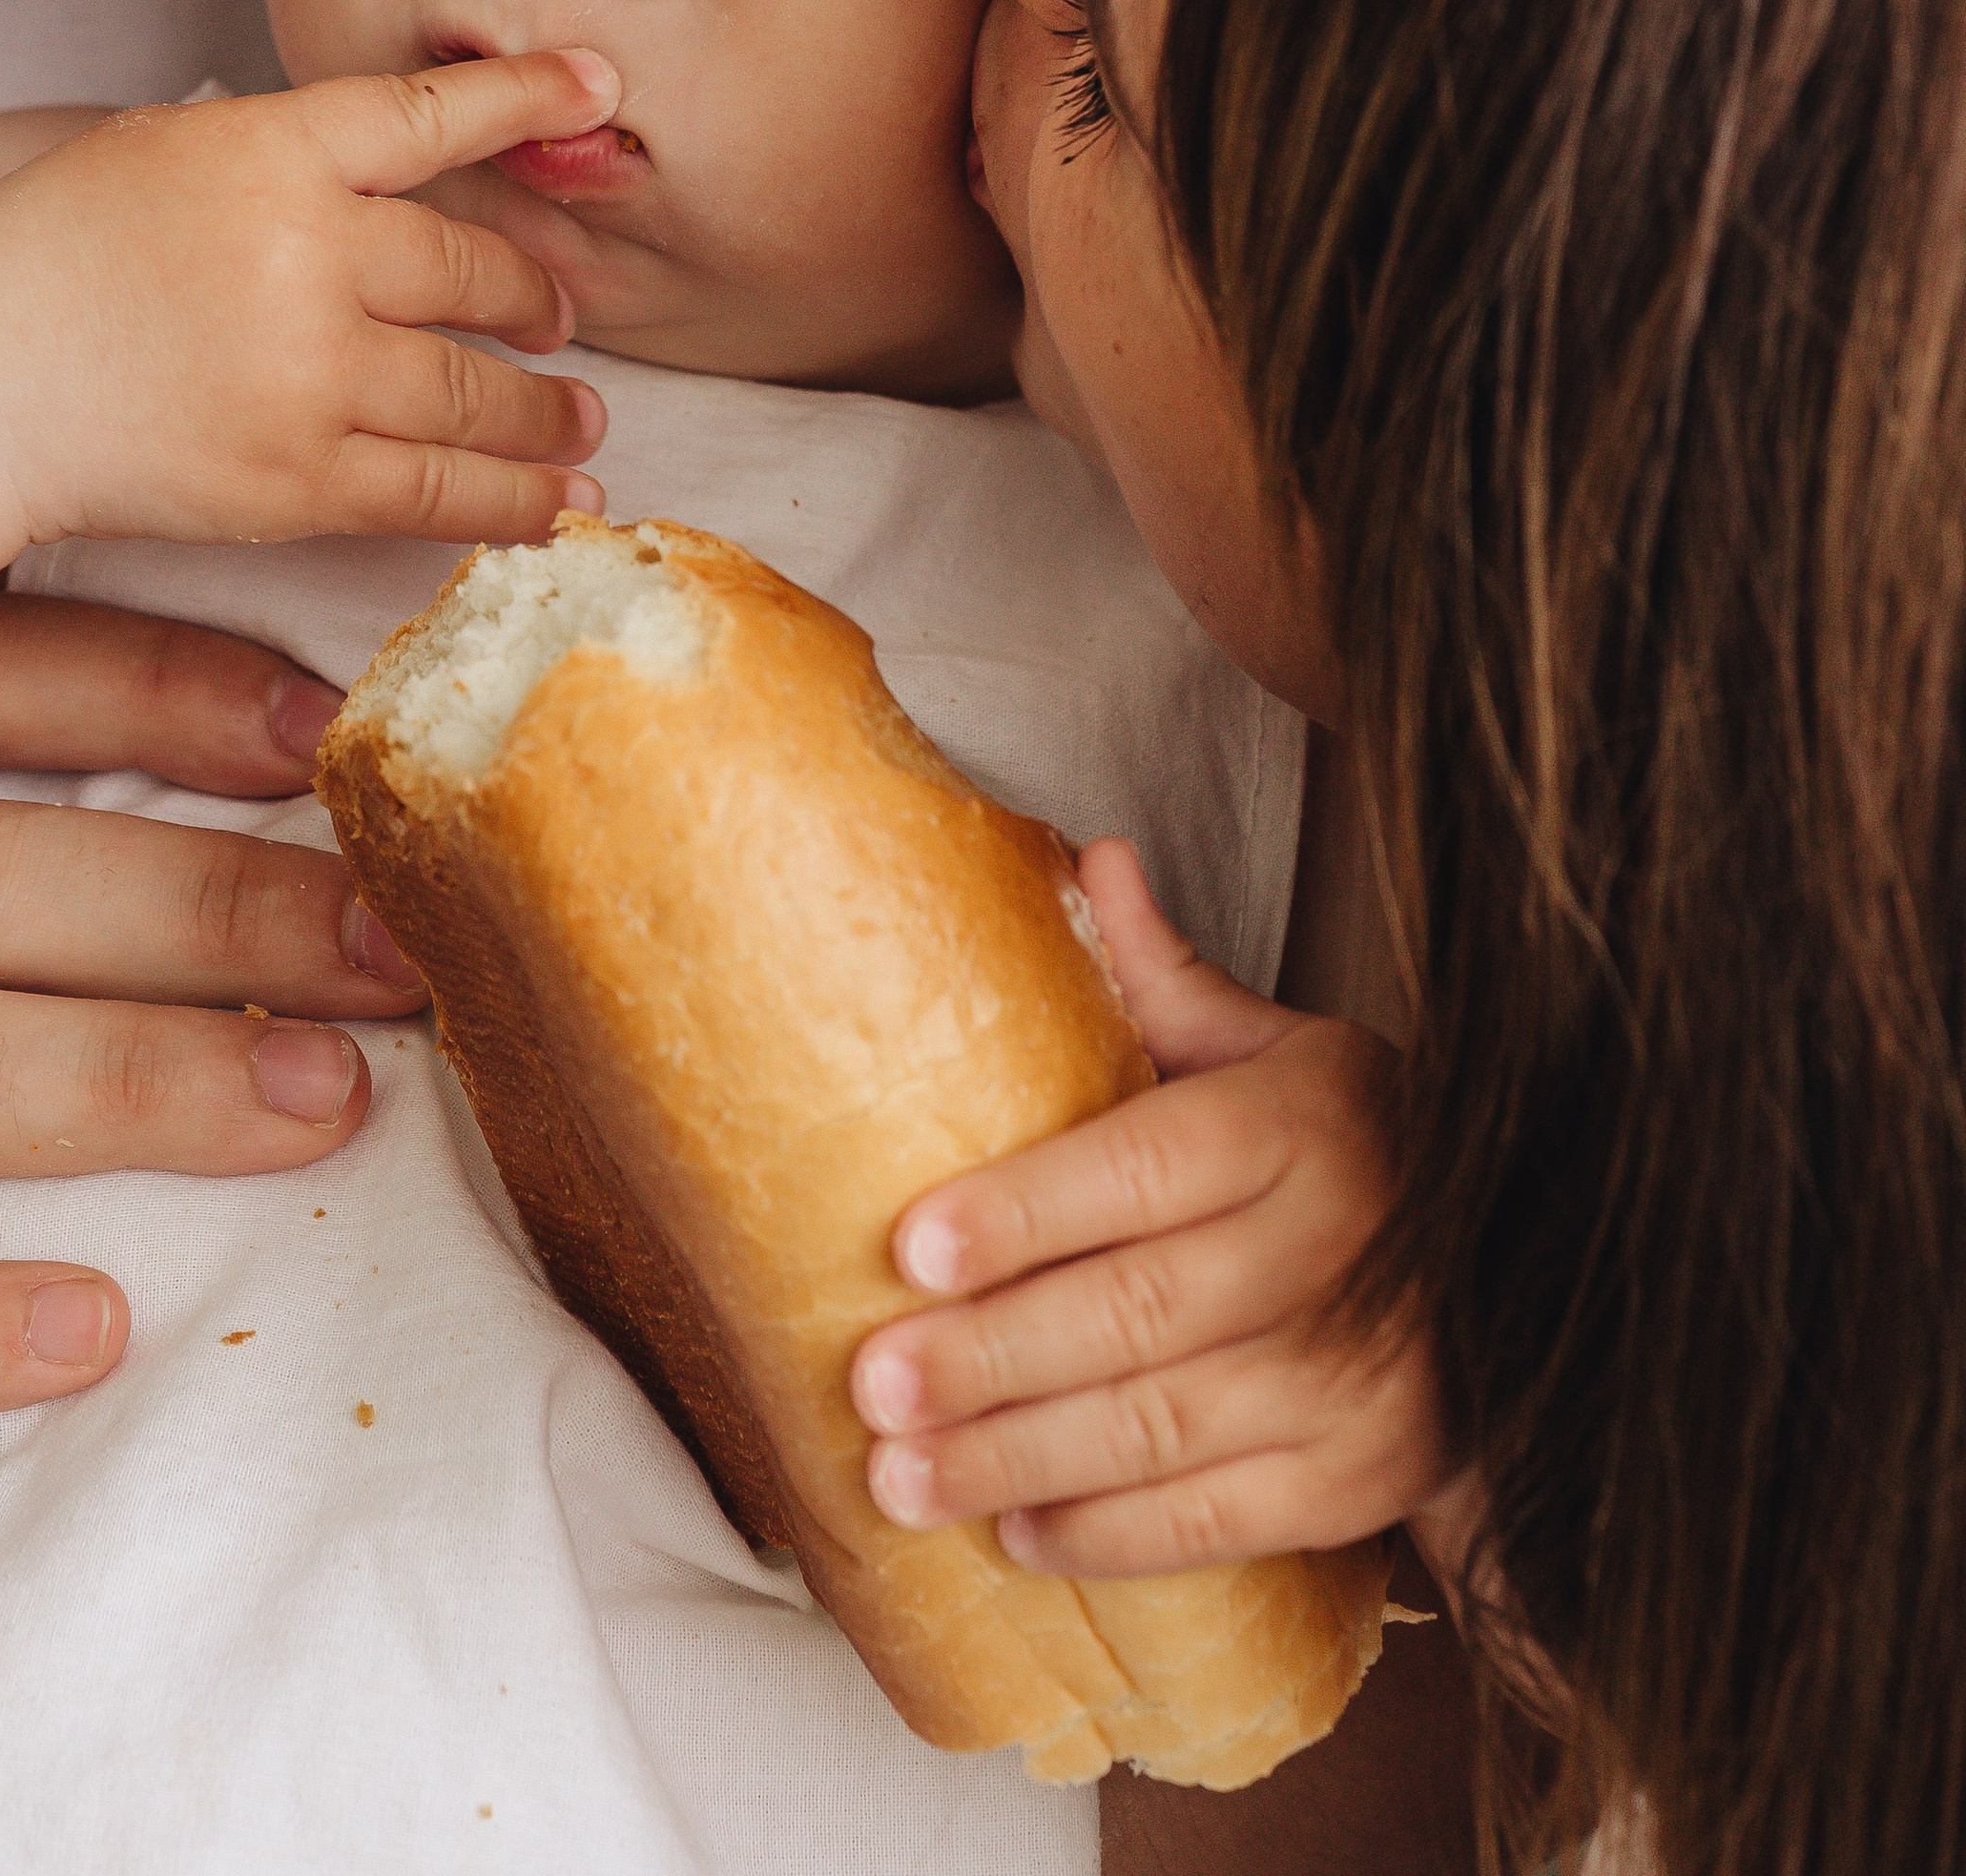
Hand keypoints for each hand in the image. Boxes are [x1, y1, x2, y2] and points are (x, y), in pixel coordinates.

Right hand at [0, 51, 620, 548]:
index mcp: (277, 151)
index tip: (599, 88)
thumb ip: (297, 152)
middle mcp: (311, 255)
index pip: (431, 117)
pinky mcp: (296, 480)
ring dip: (547, 412)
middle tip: (562, 314)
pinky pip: (435, 492)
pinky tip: (561, 508)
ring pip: (475, 392)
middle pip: (473, 272)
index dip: (526, 98)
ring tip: (585, 421)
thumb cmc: (61, 247)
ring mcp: (310, 374)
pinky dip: (513, 502)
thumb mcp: (175, 147)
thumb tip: (418, 163)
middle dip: (535, 297)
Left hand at [849, 838, 1452, 1578]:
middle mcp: (1331, 1248)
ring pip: (1160, 1429)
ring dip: (1018, 1459)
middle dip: (991, 1357)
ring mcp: (1354, 1379)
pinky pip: (1215, 1521)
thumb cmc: (1355, 1150)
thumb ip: (1167, 976)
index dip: (1027, 1212)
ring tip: (902, 1475)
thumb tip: (1088, 860)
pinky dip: (1107, 1534)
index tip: (914, 1247)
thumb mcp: (1279, 1048)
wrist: (1520, 1277)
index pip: (1144, 1167)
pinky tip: (1015, 1533)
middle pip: (1136, 1312)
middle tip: (873, 1384)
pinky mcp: (1362, 1480)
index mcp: (1299, 1123)